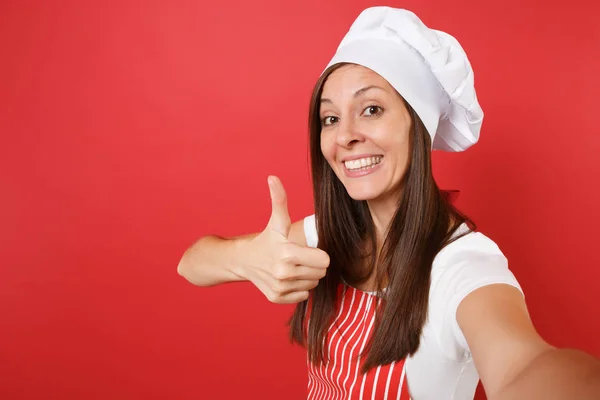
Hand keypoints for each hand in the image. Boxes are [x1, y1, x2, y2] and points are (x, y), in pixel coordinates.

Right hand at [240, 176, 329, 303]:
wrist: (243, 260)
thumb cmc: (266, 240)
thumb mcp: (276, 221)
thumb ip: (279, 200)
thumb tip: (273, 178)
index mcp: (288, 253)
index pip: (325, 260)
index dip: (319, 254)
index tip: (307, 249)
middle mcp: (284, 273)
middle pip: (321, 273)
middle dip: (314, 265)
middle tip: (299, 257)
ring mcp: (280, 288)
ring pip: (313, 285)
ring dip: (306, 276)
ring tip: (292, 267)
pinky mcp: (277, 298)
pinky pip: (303, 296)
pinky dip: (298, 288)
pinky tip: (286, 278)